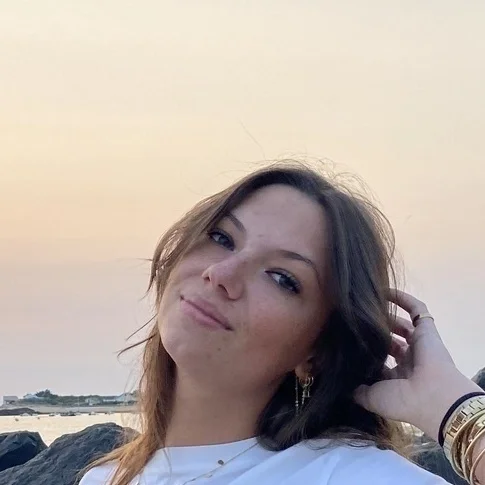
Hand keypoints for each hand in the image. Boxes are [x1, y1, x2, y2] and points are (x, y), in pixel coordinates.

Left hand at [354, 289, 481, 441]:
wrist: (431, 395)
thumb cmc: (402, 400)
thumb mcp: (372, 399)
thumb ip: (358, 391)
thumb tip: (344, 386)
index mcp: (398, 377)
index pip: (381, 361)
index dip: (367, 352)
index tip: (347, 342)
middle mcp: (409, 359)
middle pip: (390, 340)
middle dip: (375, 333)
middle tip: (354, 323)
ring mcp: (419, 343)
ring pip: (401, 324)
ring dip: (385, 316)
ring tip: (364, 308)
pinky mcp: (427, 329)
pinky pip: (416, 309)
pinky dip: (402, 298)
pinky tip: (384, 291)